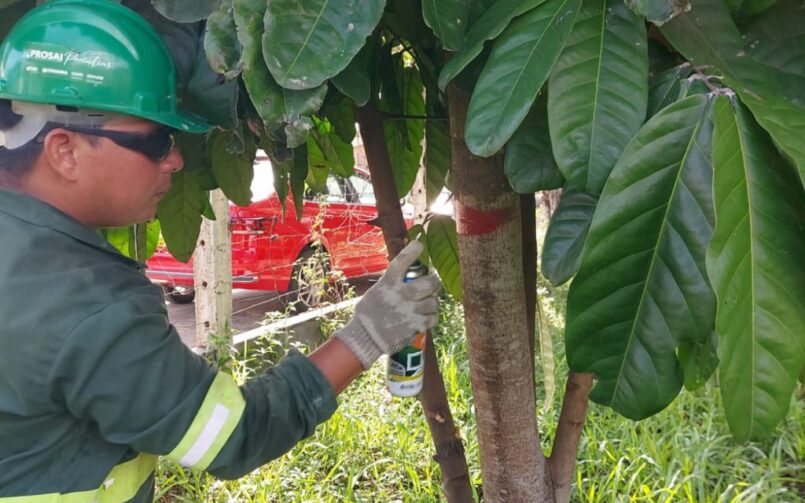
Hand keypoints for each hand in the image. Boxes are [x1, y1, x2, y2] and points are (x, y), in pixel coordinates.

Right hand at [335, 241, 441, 368]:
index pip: (400, 262)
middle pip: (429, 283)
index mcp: (387, 283)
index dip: (412, 251)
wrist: (365, 337)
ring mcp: (408, 310)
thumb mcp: (376, 291)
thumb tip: (404, 271)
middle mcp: (400, 295)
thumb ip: (390, 282)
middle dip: (434, 282)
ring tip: (425, 304)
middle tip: (433, 284)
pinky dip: (431, 316)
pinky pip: (433, 317)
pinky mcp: (414, 325)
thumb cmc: (369, 313)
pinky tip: (425, 316)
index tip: (419, 245)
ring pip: (433, 301)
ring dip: (432, 302)